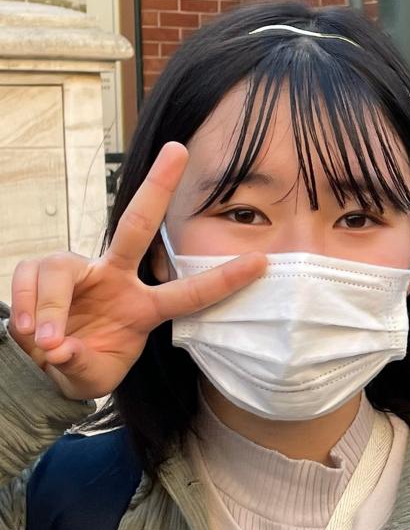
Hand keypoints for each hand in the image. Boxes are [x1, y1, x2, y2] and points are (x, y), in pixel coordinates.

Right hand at [8, 142, 266, 401]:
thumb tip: (60, 347)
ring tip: (47, 343)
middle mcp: (115, 279)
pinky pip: (30, 278)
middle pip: (137, 226)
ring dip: (52, 308)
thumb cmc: (81, 365)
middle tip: (178, 151)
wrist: (43, 368)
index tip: (262, 261)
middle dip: (159, 186)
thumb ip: (80, 364)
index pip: (188, 293)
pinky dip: (27, 307)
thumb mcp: (89, 378)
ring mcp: (80, 272)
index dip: (223, 280)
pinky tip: (28, 333)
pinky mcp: (40, 271)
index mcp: (143, 308)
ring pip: (62, 269)